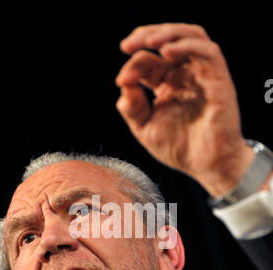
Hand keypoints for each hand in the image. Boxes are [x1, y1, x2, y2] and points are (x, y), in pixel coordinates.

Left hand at [116, 23, 253, 196]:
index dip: (133, 66)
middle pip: (169, 39)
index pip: (148, 62)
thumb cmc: (180, 149)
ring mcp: (202, 75)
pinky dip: (188, 46)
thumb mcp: (146, 129)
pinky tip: (169, 52)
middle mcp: (185, 75)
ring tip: (149, 41)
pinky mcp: (218, 80)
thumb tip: (123, 83)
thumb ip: (132, 107)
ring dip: (169, 33)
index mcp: (167, 85)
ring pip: (191, 36)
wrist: (207, 166)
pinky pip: (208, 52)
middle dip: (146, 36)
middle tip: (128, 44)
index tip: (123, 82)